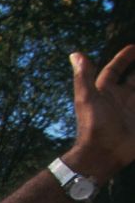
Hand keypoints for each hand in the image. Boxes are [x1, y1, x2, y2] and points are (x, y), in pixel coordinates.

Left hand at [66, 45, 134, 178]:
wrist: (103, 154)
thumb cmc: (93, 126)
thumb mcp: (87, 99)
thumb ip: (83, 77)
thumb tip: (75, 54)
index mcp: (106, 91)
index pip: (114, 70)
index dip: (122, 59)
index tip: (133, 48)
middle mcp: (120, 98)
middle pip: (134, 78)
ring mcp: (132, 109)